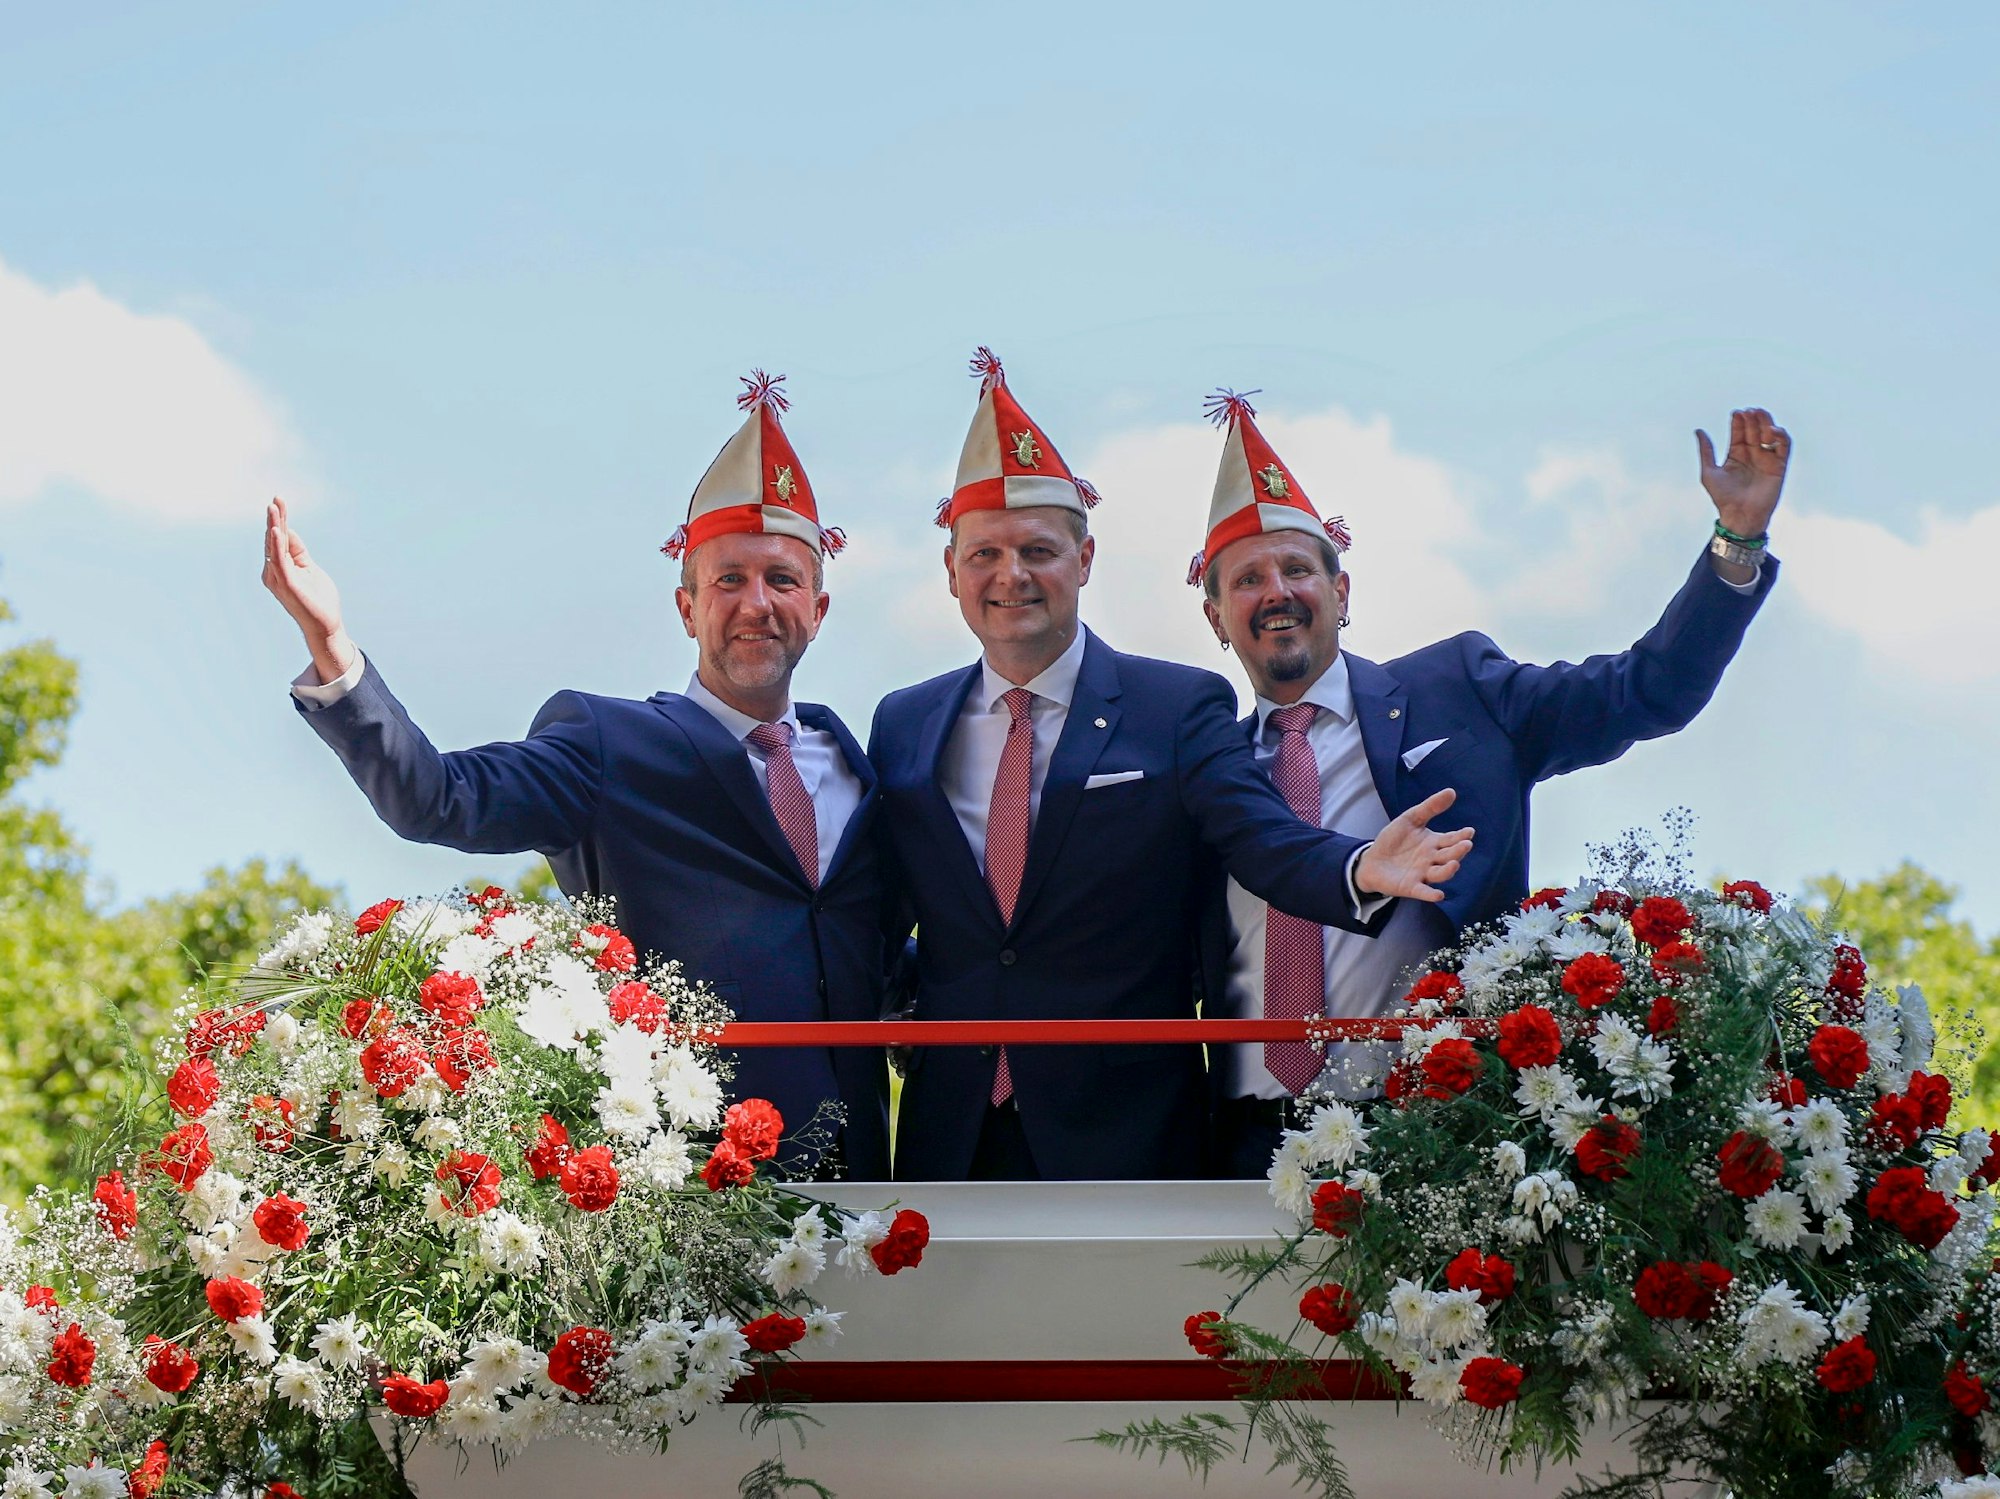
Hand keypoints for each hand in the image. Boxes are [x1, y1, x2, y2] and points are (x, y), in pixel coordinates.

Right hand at [262, 497, 354, 682]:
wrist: (325, 626)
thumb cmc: (318, 599)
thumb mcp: (310, 568)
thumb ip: (298, 551)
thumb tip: (288, 531)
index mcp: (280, 567)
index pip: (278, 539)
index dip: (280, 520)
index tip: (279, 501)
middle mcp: (274, 572)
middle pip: (273, 540)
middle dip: (275, 518)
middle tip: (276, 499)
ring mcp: (279, 578)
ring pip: (274, 547)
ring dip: (274, 526)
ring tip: (273, 508)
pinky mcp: (287, 584)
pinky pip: (279, 561)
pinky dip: (277, 545)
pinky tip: (277, 530)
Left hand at [1355, 788, 1473, 903]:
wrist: (1371, 860)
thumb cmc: (1394, 840)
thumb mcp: (1410, 819)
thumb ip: (1430, 807)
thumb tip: (1451, 791)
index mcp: (1434, 843)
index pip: (1452, 839)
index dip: (1461, 836)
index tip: (1469, 831)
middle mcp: (1432, 859)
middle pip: (1449, 856)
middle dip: (1459, 851)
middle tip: (1466, 844)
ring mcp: (1423, 874)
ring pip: (1440, 874)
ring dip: (1449, 870)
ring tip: (1455, 864)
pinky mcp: (1411, 887)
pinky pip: (1423, 891)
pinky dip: (1431, 894)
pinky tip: (1438, 895)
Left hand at [1696, 408, 1789, 538]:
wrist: (1740, 515)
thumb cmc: (1723, 497)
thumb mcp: (1709, 472)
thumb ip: (1706, 451)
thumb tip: (1698, 430)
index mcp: (1736, 455)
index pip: (1738, 433)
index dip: (1738, 422)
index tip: (1736, 413)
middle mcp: (1752, 454)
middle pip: (1754, 430)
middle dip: (1753, 419)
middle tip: (1750, 411)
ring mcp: (1766, 459)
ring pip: (1769, 435)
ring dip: (1766, 423)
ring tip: (1760, 415)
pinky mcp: (1779, 466)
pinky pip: (1783, 447)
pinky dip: (1780, 436)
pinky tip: (1771, 431)